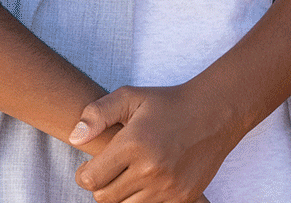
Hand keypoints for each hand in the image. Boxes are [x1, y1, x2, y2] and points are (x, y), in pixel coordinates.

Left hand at [69, 83, 242, 202]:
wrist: (215, 113)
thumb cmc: (168, 103)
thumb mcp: (130, 97)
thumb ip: (97, 114)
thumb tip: (74, 138)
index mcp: (133, 144)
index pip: (90, 179)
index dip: (84, 173)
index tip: (91, 166)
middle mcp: (151, 169)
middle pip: (104, 198)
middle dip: (102, 185)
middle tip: (111, 170)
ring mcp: (169, 187)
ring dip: (123, 195)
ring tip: (130, 175)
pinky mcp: (184, 198)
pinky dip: (145, 200)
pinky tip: (148, 182)